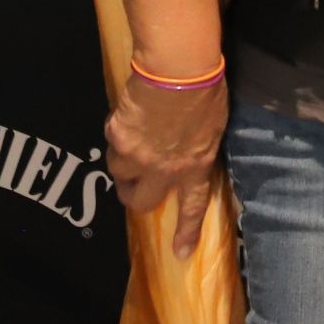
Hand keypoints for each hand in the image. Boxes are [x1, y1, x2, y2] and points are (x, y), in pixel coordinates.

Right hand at [105, 70, 229, 258]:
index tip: (180, 254)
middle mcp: (163, 171)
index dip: (185, 232)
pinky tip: (130, 113)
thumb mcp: (212, 128)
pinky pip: (112, 141)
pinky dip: (118, 132)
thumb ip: (196, 148)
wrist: (178, 70)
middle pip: (138, 200)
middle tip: (134, 182)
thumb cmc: (206, 92)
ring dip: (123, 160)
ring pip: (118, 171)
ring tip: (134, 136)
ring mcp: (137, 157)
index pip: (192, 207)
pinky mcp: (117, 138)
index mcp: (194, 168)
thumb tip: (185, 152)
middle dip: (133, 194)